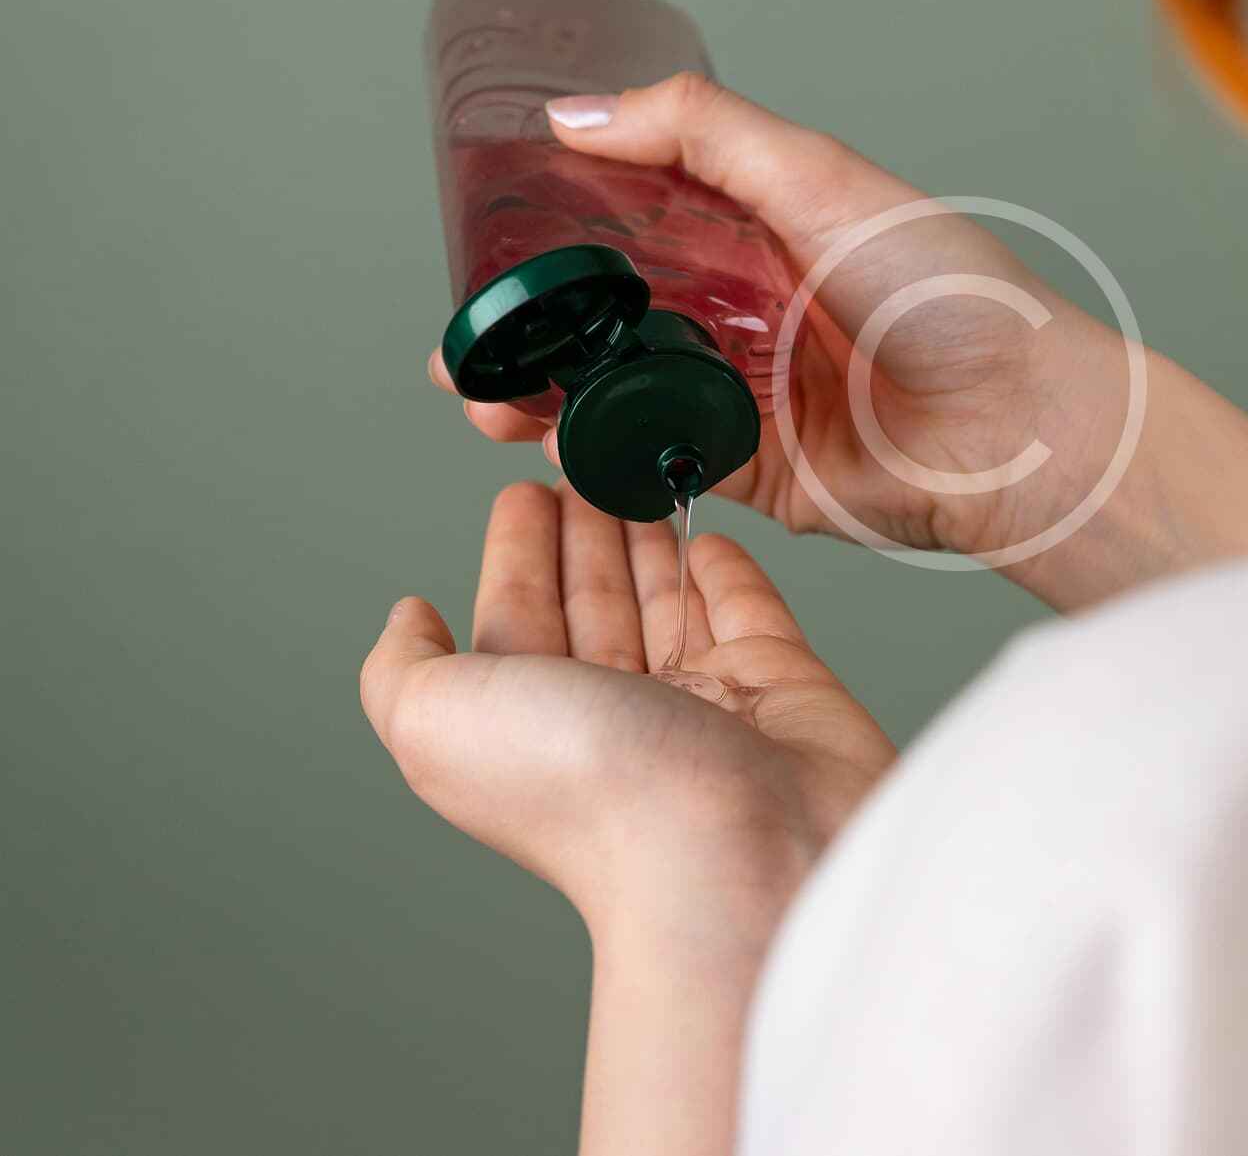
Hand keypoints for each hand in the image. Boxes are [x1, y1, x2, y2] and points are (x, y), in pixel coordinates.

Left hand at [360, 481, 893, 1153]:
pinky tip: (709, 538)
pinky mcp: (781, 687)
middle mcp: (611, 715)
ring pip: (665, 600)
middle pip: (592, 603)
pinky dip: (725, 570)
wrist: (736, 849)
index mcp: (529, 719)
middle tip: (587, 466)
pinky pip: (747, 612)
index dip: (515, 552)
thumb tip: (407, 618)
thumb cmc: (592, 793)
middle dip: (583, 533)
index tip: (522, 493)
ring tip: (642, 479)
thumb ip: (400, 668)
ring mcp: (701, 703)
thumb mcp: (437, 720)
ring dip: (649, 538)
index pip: (515, 615)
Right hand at [437, 75, 1247, 610]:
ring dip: (544, 393)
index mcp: (764, 228)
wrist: (1018, 425)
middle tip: (465, 339)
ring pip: (620, 387)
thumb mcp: (820, 175)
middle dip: (533, 326)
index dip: (558, 228)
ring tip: (480, 395)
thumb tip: (575, 115)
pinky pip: (657, 457)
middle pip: (614, 312)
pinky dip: (601, 451)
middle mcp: (749, 307)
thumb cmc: (950, 294)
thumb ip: (699, 132)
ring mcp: (748, 390)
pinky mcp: (755, 467)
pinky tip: (550, 442)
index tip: (486, 239)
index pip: (636, 216)